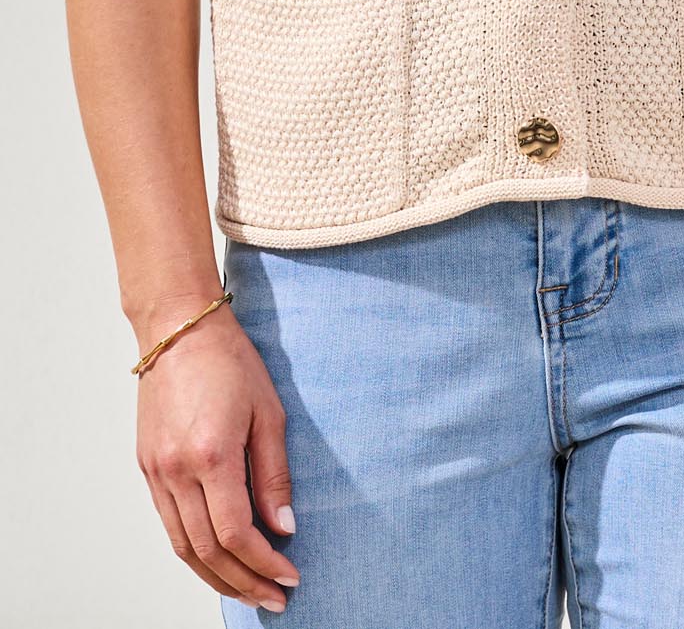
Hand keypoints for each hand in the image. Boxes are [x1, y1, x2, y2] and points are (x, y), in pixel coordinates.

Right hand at [134, 295, 299, 611]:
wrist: (179, 329)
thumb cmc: (230, 360)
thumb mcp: (269, 412)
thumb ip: (275, 474)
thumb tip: (284, 527)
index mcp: (211, 455)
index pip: (237, 533)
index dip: (264, 563)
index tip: (289, 576)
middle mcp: (177, 470)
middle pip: (208, 551)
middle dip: (244, 582)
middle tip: (274, 599)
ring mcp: (157, 471)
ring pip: (183, 547)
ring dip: (217, 577)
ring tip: (248, 591)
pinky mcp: (148, 467)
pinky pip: (169, 525)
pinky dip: (194, 551)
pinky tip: (217, 560)